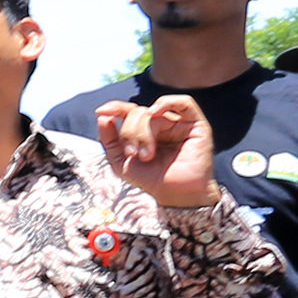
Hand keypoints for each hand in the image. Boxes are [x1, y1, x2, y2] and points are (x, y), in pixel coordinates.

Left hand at [97, 94, 221, 207]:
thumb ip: (109, 139)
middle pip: (138, 113)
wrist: (176, 195)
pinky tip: (154, 113)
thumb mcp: (121, 161)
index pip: (129, 111)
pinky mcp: (197, 125)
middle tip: (133, 154)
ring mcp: (179, 123)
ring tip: (145, 154)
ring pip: (153, 113)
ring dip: (143, 132)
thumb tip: (102, 116)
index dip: (115, 108)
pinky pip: (185, 103)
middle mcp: (162, 124)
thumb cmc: (151, 179)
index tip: (100, 111)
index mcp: (145, 129)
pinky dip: (166, 103)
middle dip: (129, 132)